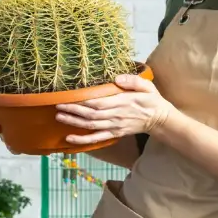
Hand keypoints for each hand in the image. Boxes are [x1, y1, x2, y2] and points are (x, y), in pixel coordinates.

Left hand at [55, 74, 173, 145]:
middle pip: (91, 114)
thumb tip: (117, 78)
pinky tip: (69, 138)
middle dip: (73, 111)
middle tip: (57, 105)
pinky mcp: (114, 134)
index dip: (82, 101)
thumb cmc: (152, 100)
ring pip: (91, 126)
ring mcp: (115, 126)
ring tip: (59, 117)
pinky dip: (82, 140)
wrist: (159, 119)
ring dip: (73, 122)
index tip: (69, 96)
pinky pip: (97, 138)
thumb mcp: (147, 86)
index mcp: (123, 102)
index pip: (99, 102)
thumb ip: (133, 81)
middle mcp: (116, 116)